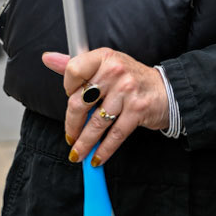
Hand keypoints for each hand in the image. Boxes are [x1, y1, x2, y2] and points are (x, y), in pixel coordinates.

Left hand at [43, 46, 169, 165]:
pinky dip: (104, 150)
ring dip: (84, 143)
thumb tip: (48, 58)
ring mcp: (127, 90)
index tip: (70, 99)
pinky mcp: (137, 110)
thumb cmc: (131, 79)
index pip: (73, 70)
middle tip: (70, 136)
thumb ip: (77, 64)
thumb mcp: (105, 64)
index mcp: (104, 57)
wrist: (167, 90)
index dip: (67, 88)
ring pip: (96, 123)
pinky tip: (97, 158)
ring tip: (78, 153)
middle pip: (80, 101)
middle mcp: (115, 70)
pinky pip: (114, 135)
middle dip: (72, 125)